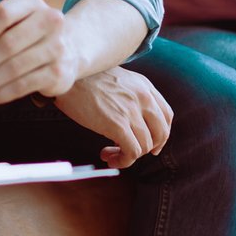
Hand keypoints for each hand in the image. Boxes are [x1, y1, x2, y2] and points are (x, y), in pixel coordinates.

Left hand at [0, 0, 81, 102]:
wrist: (69, 49)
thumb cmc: (25, 35)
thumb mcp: (2, 26)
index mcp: (31, 3)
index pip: (3, 13)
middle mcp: (50, 20)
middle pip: (7, 44)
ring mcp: (58, 47)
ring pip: (14, 68)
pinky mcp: (59, 72)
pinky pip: (23, 85)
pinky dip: (2, 93)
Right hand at [53, 67, 171, 168]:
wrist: (68, 74)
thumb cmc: (84, 78)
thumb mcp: (117, 80)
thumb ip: (129, 95)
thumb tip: (129, 120)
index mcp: (144, 86)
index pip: (166, 115)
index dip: (161, 134)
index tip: (152, 144)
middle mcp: (143, 98)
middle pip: (161, 133)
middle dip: (148, 148)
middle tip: (132, 153)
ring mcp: (132, 111)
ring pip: (145, 146)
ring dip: (129, 156)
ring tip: (110, 154)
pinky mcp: (118, 125)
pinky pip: (131, 152)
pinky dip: (123, 161)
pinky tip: (108, 158)